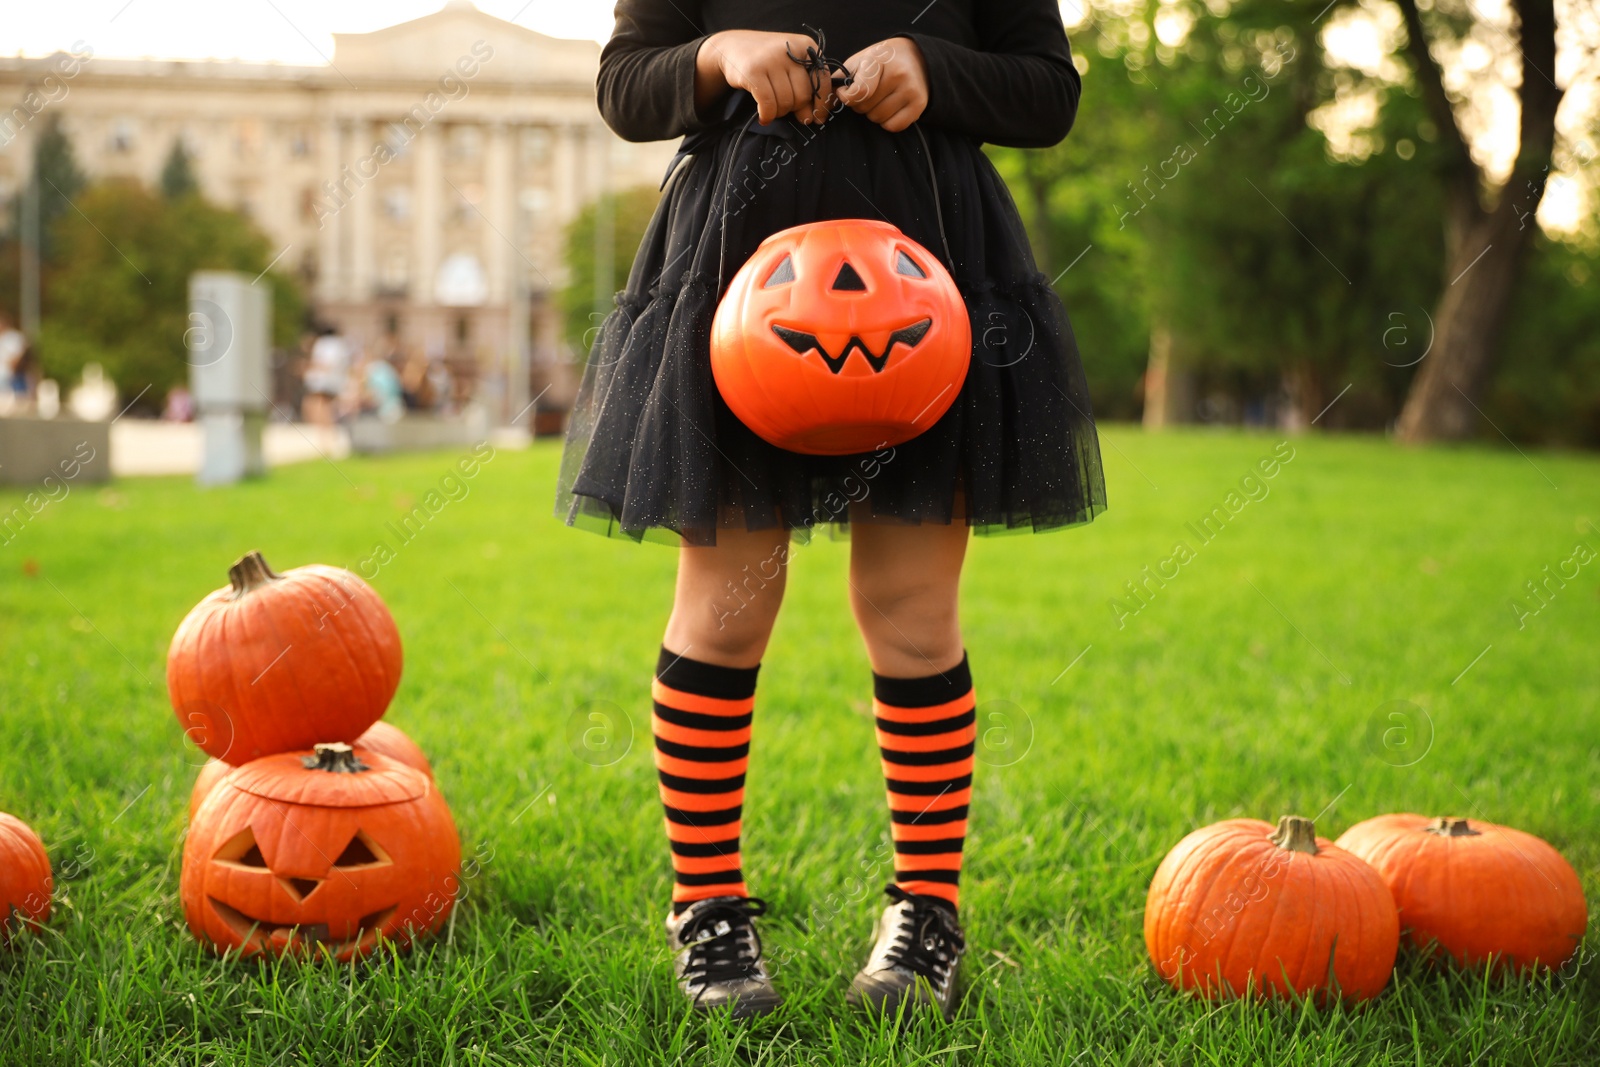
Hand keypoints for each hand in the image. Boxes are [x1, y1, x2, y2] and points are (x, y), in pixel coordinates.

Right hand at [695, 30, 833, 124]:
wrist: (732, 46)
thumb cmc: (767, 60)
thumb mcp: (790, 65)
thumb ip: (804, 87)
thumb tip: (811, 118)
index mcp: (806, 46)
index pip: (822, 80)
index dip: (821, 104)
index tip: (817, 119)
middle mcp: (791, 50)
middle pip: (803, 95)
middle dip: (795, 108)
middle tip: (784, 108)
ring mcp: (771, 59)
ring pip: (786, 102)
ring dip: (779, 112)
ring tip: (771, 109)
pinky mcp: (754, 71)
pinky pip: (768, 104)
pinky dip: (767, 115)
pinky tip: (763, 117)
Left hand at [836, 37, 927, 132]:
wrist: (917, 57)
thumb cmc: (882, 61)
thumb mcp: (860, 61)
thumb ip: (842, 80)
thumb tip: (827, 103)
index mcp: (879, 60)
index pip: (860, 91)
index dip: (847, 98)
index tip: (845, 94)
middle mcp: (898, 74)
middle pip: (865, 108)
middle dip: (861, 104)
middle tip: (870, 92)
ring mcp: (911, 90)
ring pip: (877, 119)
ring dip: (874, 113)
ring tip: (882, 97)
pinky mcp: (919, 104)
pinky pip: (893, 126)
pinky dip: (887, 121)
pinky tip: (891, 107)